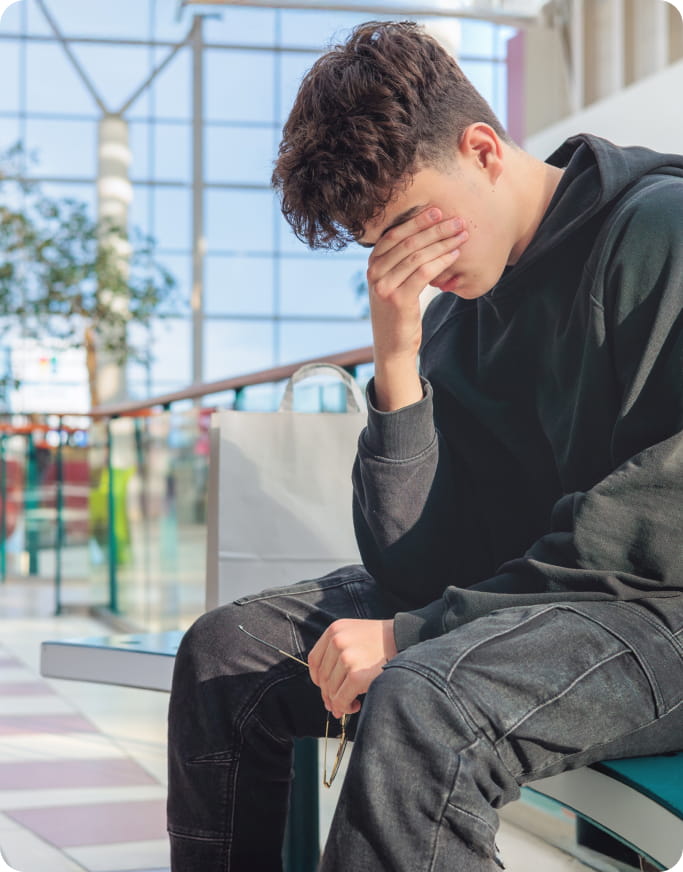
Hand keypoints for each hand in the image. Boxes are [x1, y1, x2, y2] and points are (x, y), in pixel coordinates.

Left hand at [308, 619, 397, 718]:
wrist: (405, 639)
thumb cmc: (381, 641)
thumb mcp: (354, 635)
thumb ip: (337, 655)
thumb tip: (326, 694)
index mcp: (334, 630)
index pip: (314, 660)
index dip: (317, 679)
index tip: (325, 688)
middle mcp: (337, 641)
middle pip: (322, 677)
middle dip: (328, 695)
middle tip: (338, 704)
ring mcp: (346, 658)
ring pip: (330, 690)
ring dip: (338, 703)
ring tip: (351, 704)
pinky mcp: (356, 675)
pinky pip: (341, 699)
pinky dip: (345, 707)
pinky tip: (356, 705)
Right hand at [367, 208, 467, 409]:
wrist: (392, 346)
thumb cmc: (398, 313)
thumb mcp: (393, 283)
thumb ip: (399, 261)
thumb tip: (422, 233)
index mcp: (372, 264)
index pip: (395, 234)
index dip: (417, 220)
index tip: (439, 211)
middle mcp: (374, 273)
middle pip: (408, 242)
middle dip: (435, 228)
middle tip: (457, 220)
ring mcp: (384, 286)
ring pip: (417, 255)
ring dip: (443, 242)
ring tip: (461, 235)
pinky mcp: (398, 299)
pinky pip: (424, 273)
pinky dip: (441, 260)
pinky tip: (455, 254)